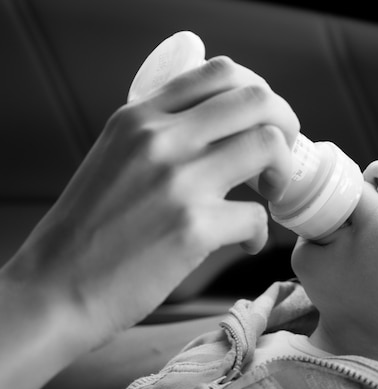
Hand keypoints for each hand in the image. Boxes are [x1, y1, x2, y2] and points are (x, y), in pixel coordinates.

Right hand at [2, 56, 298, 355]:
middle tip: (279, 157)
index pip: (220, 74)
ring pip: (267, 145)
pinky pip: (257, 217)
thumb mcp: (114, 159)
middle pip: (256, 100)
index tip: (263, 124)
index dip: (259, 95)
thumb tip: (217, 134)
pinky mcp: (193, 228)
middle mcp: (160, 139)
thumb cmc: (88, 231)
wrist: (55, 288)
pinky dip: (260, 233)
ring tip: (267, 197)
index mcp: (139, 118)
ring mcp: (178, 181)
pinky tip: (243, 244)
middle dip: (285, 125)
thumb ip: (159, 138)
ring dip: (282, 172)